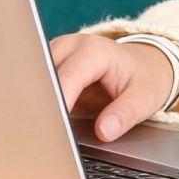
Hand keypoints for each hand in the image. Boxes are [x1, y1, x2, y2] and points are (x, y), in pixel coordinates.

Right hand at [48, 33, 174, 141]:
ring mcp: (57, 55)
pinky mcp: (50, 67)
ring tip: (41, 128)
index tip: (54, 126)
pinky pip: (36, 84)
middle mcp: (70, 47)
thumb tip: (103, 131)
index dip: (58, 100)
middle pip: (42, 74)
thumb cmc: (144, 78)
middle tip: (44, 131)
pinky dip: (38, 102)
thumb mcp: (145, 98)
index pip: (66, 75)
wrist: (144, 65)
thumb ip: (125, 114)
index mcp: (94, 50)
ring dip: (36, 102)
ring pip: (33, 79)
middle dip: (41, 102)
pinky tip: (41, 121)